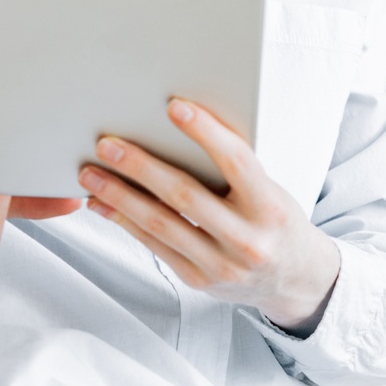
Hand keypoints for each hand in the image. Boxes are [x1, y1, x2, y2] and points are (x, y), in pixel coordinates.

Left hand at [80, 99, 340, 332]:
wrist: (294, 278)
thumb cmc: (273, 218)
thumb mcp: (269, 190)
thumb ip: (233, 167)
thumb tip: (174, 127)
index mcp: (270, 207)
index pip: (237, 162)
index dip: (206, 132)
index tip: (173, 106)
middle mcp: (248, 240)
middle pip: (185, 196)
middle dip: (141, 167)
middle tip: (106, 144)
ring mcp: (222, 265)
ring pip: (162, 224)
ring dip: (120, 196)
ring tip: (90, 173)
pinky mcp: (199, 280)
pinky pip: (155, 246)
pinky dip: (125, 221)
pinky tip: (102, 204)